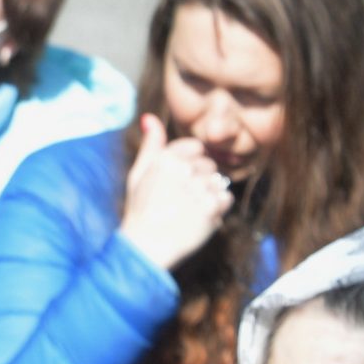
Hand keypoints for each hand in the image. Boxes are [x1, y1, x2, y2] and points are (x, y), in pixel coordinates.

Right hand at [117, 113, 233, 269]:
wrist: (146, 246)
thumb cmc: (140, 210)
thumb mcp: (138, 173)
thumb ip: (150, 145)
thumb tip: (149, 117)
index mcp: (164, 159)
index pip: (197, 147)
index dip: (191, 164)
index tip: (179, 181)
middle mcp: (182, 170)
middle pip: (210, 165)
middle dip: (201, 180)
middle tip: (182, 200)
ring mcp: (197, 188)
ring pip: (219, 182)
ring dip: (209, 195)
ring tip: (190, 209)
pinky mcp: (210, 207)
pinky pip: (225, 198)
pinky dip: (217, 209)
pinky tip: (199, 217)